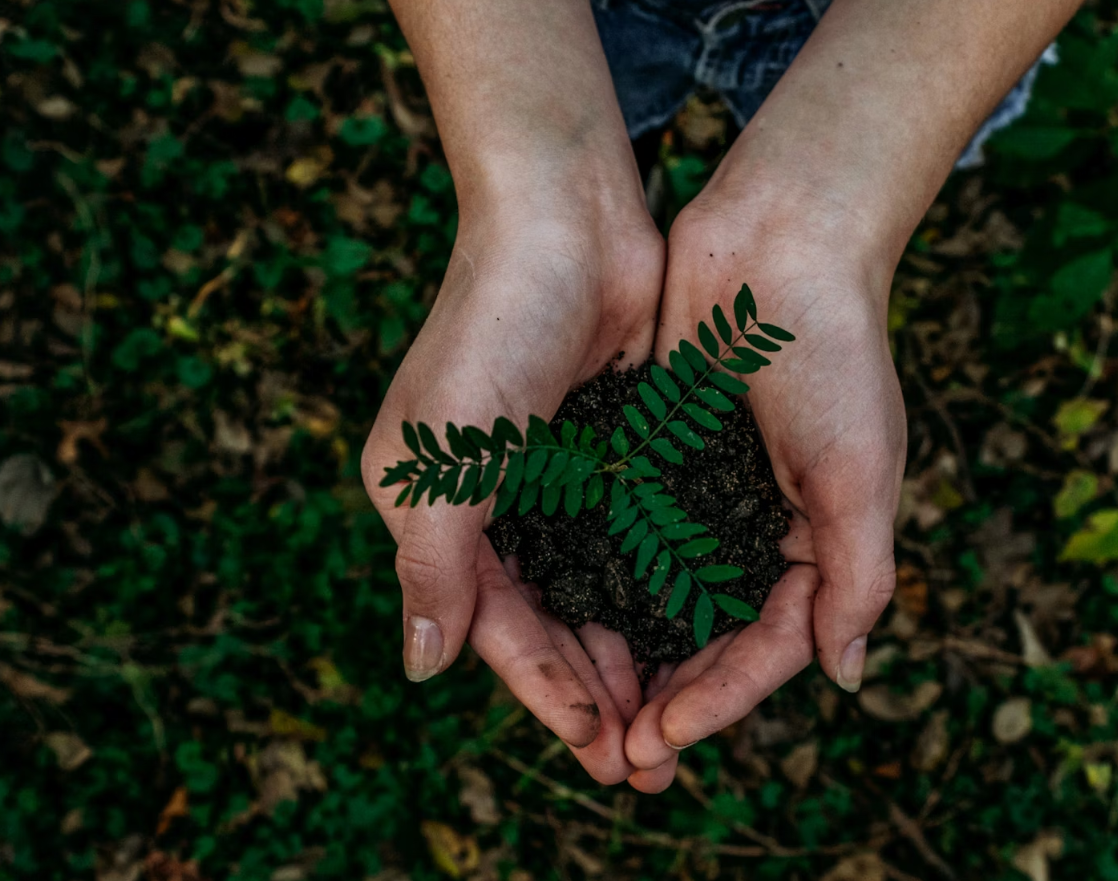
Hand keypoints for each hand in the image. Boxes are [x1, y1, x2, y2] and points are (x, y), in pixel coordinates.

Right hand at [360, 194, 663, 783]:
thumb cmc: (492, 328)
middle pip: (549, 622)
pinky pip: (635, 540)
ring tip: (677, 717)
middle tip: (647, 763)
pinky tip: (696, 633)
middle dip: (595, 692)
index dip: (545, 691)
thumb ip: (433, 565)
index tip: (599, 748)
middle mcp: (493, 503)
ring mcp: (556, 478)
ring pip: (597, 591)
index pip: (494, 626)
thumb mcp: (445, 456)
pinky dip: (660, 589)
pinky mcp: (611, 450)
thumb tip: (421, 669)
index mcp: (437, 510)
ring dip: (632, 653)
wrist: (567, 217)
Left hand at [623, 184, 907, 792]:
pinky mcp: (656, 455)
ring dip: (629, 654)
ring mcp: (704, 493)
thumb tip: (845, 676)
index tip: (666, 736)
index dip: (721, 698)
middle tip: (618, 754)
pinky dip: (601, 578)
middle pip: (710, 637)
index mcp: (818, 541)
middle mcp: (758, 527)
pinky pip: (626, 533)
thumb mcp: (860, 471)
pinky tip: (562, 616)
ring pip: (661, 597)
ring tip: (585, 708)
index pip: (769, 646)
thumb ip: (857, 575)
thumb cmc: (834, 351)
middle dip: (669, 696)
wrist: (779, 238)